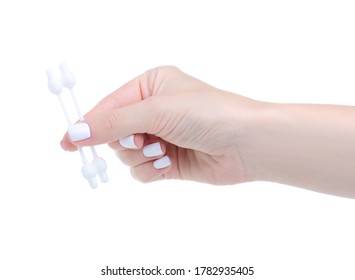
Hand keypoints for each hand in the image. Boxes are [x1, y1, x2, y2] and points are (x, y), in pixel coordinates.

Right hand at [61, 66, 258, 183]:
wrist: (246, 143)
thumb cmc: (208, 113)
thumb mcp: (156, 110)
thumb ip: (113, 123)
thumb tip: (76, 133)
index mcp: (151, 86)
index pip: (109, 106)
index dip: (89, 124)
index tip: (68, 142)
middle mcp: (155, 110)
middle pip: (116, 133)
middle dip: (126, 140)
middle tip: (143, 140)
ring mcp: (162, 136)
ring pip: (127, 155)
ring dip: (141, 156)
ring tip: (163, 150)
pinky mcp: (168, 160)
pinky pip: (141, 171)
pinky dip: (150, 170)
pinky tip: (167, 164)